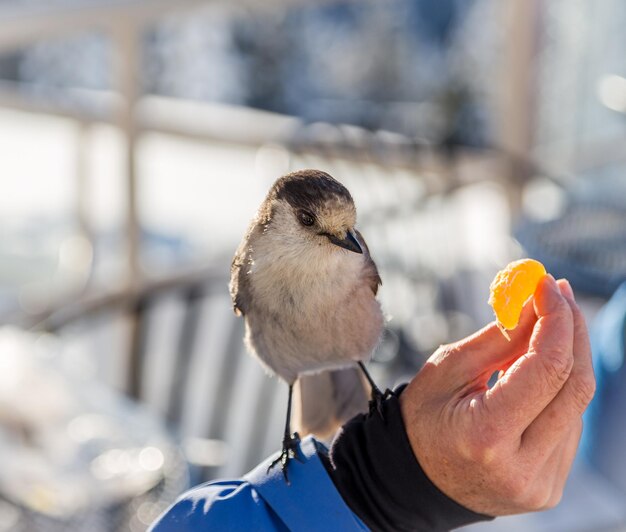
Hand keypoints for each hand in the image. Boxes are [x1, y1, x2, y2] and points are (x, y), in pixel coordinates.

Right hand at [400, 275, 594, 515]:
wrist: (417, 479)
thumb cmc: (423, 418)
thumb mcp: (447, 369)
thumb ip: (497, 339)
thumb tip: (535, 303)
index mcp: (485, 436)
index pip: (545, 369)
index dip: (555, 320)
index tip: (546, 284)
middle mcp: (521, 468)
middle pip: (574, 387)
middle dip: (571, 331)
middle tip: (558, 293)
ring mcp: (541, 485)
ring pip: (576, 404)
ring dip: (566, 358)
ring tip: (541, 330)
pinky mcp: (550, 487)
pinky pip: (569, 425)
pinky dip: (559, 389)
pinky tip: (537, 375)